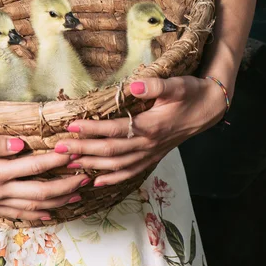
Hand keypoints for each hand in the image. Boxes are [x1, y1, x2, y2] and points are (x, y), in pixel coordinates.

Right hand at [0, 135, 90, 221]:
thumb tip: (20, 144)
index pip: (32, 167)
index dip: (55, 160)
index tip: (74, 152)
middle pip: (39, 192)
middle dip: (65, 185)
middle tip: (86, 177)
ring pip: (32, 206)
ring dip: (56, 201)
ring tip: (76, 195)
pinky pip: (17, 214)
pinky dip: (35, 214)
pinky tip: (47, 213)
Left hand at [53, 76, 227, 186]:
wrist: (209, 109)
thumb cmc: (190, 93)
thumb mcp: (177, 85)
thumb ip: (156, 86)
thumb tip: (134, 86)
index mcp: (151, 127)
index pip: (115, 130)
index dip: (92, 128)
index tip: (71, 125)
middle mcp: (148, 145)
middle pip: (110, 151)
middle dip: (82, 150)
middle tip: (57, 149)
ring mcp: (150, 154)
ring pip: (116, 165)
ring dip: (91, 165)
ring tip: (67, 164)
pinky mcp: (152, 157)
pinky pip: (129, 172)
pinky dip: (111, 178)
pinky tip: (95, 181)